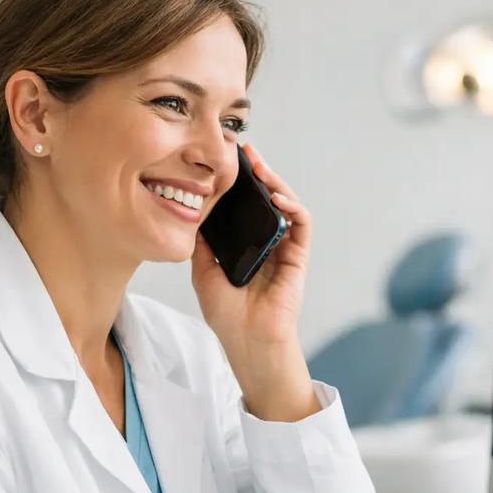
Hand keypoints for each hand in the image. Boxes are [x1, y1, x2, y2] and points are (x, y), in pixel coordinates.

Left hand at [190, 142, 318, 421]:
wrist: (247, 342)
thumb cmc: (228, 315)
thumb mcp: (203, 271)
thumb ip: (202, 243)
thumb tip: (192, 210)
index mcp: (245, 244)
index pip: (245, 205)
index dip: (238, 182)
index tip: (224, 160)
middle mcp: (267, 242)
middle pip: (266, 198)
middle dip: (258, 172)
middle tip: (244, 150)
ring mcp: (284, 248)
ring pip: (286, 204)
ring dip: (276, 182)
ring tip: (259, 166)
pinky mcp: (298, 257)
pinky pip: (300, 224)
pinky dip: (292, 206)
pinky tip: (276, 195)